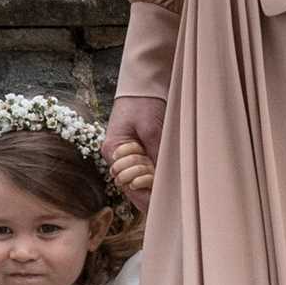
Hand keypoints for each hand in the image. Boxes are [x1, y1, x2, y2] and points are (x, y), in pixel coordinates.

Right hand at [103, 96, 164, 214]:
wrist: (147, 80)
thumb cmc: (144, 101)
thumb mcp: (152, 129)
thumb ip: (156, 156)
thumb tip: (164, 182)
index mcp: (113, 151)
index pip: (128, 185)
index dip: (146, 197)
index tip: (164, 204)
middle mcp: (118, 156)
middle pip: (134, 185)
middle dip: (152, 188)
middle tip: (170, 187)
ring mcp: (128, 153)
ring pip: (142, 178)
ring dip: (156, 180)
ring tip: (173, 180)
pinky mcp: (139, 148)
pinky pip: (148, 168)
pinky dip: (158, 171)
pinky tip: (170, 172)